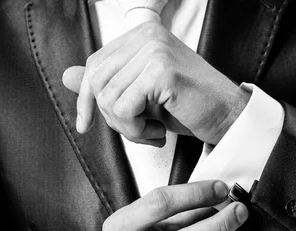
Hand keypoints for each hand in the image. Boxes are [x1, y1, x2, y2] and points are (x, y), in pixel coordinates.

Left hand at [62, 21, 249, 146]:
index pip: (95, 64)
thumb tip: (68, 76)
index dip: (85, 99)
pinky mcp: (161, 70)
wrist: (228, 118)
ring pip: (108, 98)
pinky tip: (158, 131)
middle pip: (97, 81)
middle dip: (110, 117)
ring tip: (151, 131)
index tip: (86, 123)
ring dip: (127, 127)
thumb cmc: (191, 107)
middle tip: (137, 130)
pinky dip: (136, 129)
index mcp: (142, 35)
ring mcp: (154, 50)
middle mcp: (147, 36)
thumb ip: (108, 83)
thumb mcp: (142, 95)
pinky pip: (123, 107)